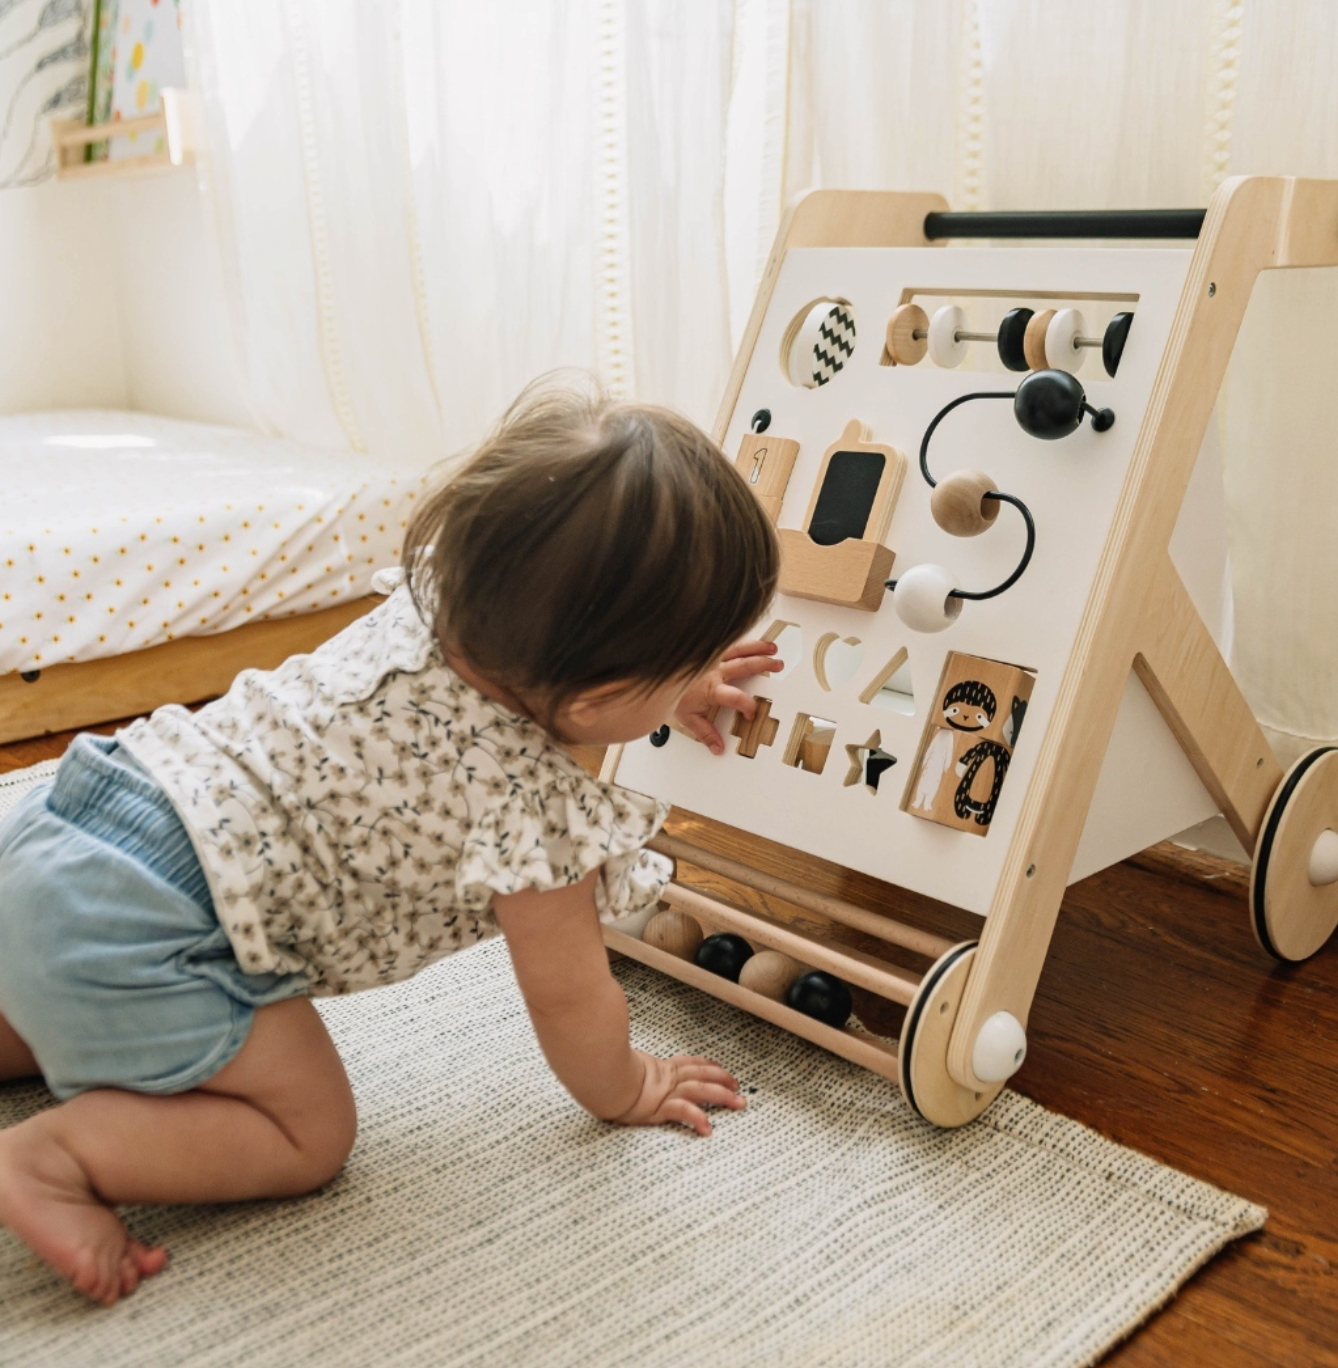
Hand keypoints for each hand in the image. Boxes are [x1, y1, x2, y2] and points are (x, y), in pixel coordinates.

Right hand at [612, 1051, 745, 1135]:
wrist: (601, 1076)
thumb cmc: (609, 1072)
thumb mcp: (626, 1066)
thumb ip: (634, 1069)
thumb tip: (626, 1068)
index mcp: (662, 1068)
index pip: (691, 1063)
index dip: (708, 1066)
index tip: (720, 1069)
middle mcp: (668, 1078)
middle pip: (703, 1076)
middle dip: (724, 1081)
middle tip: (739, 1088)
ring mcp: (666, 1092)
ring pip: (701, 1090)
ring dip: (722, 1096)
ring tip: (738, 1103)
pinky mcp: (660, 1106)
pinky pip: (683, 1111)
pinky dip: (697, 1118)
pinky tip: (707, 1128)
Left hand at [673, 638, 783, 754]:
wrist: (657, 674)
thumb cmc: (672, 694)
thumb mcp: (688, 718)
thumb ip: (706, 734)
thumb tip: (718, 748)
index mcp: (711, 689)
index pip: (734, 697)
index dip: (747, 705)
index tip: (752, 713)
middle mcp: (714, 670)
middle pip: (743, 665)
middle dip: (762, 665)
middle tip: (778, 666)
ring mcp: (712, 658)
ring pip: (738, 649)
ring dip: (757, 648)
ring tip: (772, 648)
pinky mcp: (709, 650)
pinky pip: (728, 642)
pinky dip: (742, 640)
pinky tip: (754, 639)